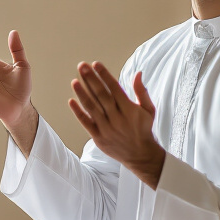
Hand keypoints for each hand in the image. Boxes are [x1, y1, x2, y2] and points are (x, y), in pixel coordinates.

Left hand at [68, 62, 165, 188]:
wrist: (140, 155)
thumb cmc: (143, 129)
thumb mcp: (148, 110)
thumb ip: (141, 91)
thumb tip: (138, 73)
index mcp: (129, 109)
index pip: (114, 88)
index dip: (104, 75)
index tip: (96, 64)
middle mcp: (117, 118)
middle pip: (101, 95)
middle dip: (91, 80)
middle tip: (82, 66)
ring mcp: (107, 128)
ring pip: (92, 108)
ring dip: (82, 93)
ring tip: (74, 81)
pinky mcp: (99, 137)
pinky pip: (86, 123)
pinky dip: (78, 112)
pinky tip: (71, 101)